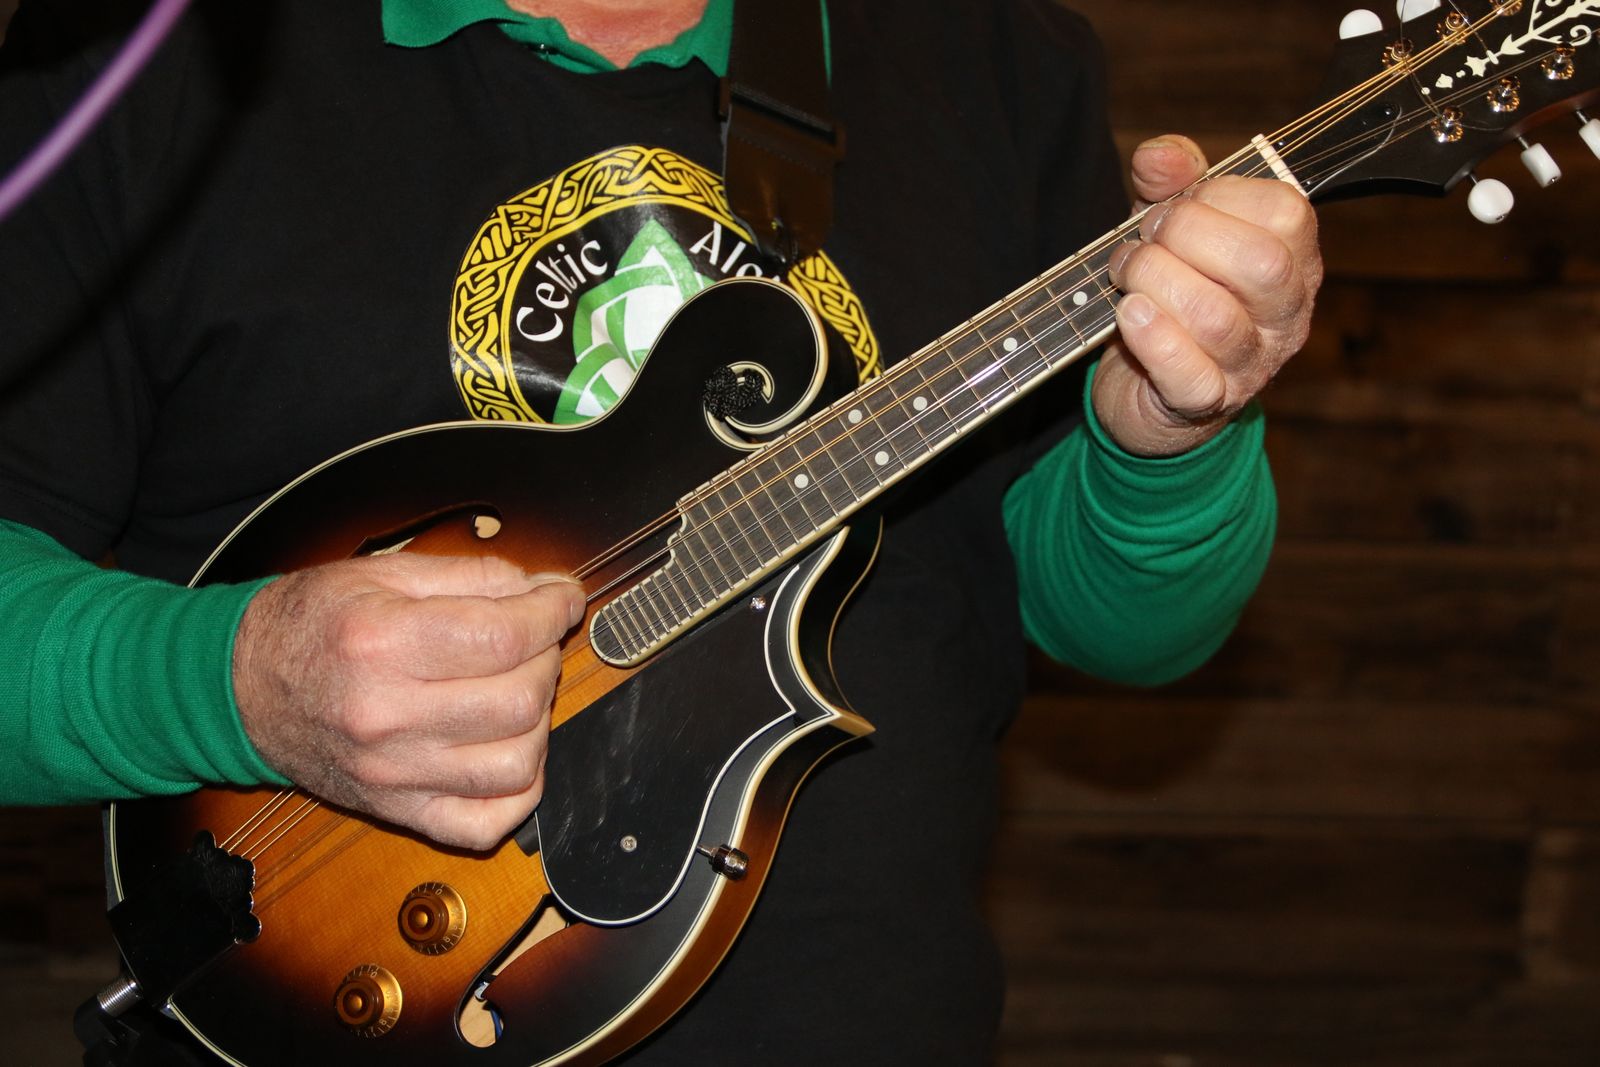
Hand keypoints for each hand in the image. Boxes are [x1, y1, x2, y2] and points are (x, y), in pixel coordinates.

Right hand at [232, 553, 585, 850]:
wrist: (240, 687)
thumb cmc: (312, 623)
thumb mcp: (384, 573)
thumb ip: (473, 576)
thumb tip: (546, 588)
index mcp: (381, 643)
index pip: (504, 636)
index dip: (552, 611)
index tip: (562, 598)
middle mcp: (386, 715)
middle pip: (519, 699)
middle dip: (546, 659)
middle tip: (531, 640)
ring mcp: (393, 773)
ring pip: (516, 763)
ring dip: (539, 721)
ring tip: (516, 689)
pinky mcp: (398, 811)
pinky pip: (486, 824)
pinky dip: (519, 791)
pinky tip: (509, 749)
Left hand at [1093, 135, 1321, 456]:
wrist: (1142, 385)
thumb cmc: (1169, 293)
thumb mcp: (1171, 227)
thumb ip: (1171, 182)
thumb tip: (1159, 157)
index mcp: (1293, 258)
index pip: (1286, 211)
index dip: (1218, 196)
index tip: (1174, 206)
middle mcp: (1287, 314)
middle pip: (1261, 264)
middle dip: (1185, 237)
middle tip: (1144, 242)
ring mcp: (1253, 364)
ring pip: (1217, 318)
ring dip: (1154, 284)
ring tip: (1126, 279)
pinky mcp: (1209, 402)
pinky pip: (1190, 374)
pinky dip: (1152, 339)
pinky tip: (1130, 316)